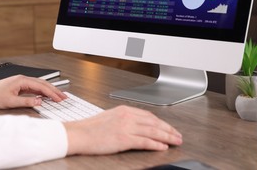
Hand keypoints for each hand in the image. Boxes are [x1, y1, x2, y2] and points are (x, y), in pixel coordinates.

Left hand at [0, 75, 66, 108]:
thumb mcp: (11, 102)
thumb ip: (27, 102)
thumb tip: (40, 102)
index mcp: (22, 81)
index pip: (41, 86)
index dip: (52, 93)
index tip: (59, 99)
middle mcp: (23, 79)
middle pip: (43, 83)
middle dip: (54, 90)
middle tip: (64, 97)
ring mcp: (22, 81)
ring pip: (40, 84)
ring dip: (50, 90)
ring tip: (59, 96)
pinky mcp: (20, 85)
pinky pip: (35, 87)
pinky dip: (43, 91)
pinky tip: (47, 95)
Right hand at [64, 105, 181, 154]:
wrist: (79, 134)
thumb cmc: (90, 128)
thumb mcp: (109, 117)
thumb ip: (123, 119)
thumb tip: (135, 124)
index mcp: (124, 110)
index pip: (148, 115)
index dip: (161, 122)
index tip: (168, 128)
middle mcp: (126, 116)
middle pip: (154, 122)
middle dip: (168, 130)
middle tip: (178, 136)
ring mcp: (126, 127)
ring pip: (153, 131)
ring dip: (167, 137)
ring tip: (175, 142)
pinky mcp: (123, 139)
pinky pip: (144, 142)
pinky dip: (156, 144)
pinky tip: (162, 147)